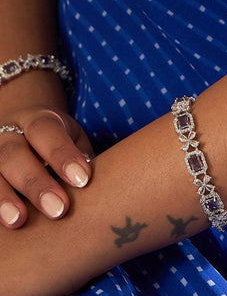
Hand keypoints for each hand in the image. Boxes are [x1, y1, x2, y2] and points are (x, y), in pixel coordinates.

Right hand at [0, 105, 93, 228]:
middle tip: (59, 209)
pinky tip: (5, 224)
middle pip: (14, 154)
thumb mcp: (73, 140)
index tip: (82, 180)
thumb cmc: (59, 144)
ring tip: (19, 221)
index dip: (62, 155)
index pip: (46, 131)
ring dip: (5, 198)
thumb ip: (80, 158)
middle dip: (36, 183)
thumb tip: (99, 187)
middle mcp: (8, 134)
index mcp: (38, 119)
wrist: (23, 133)